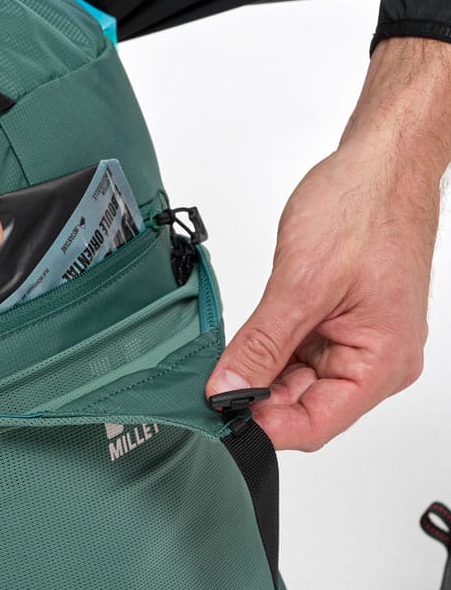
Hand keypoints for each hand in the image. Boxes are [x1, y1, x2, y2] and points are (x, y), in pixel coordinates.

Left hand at [206, 37, 450, 450]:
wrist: (380, 163)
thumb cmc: (364, 209)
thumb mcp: (301, 283)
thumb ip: (262, 344)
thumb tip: (229, 387)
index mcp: (380, 363)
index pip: (313, 426)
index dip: (262, 424)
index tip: (216, 409)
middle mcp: (374, 360)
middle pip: (302, 406)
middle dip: (254, 393)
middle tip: (209, 377)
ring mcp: (356, 341)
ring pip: (293, 380)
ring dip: (259, 368)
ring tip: (229, 347)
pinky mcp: (339, 321)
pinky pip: (296, 351)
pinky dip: (268, 346)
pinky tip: (248, 332)